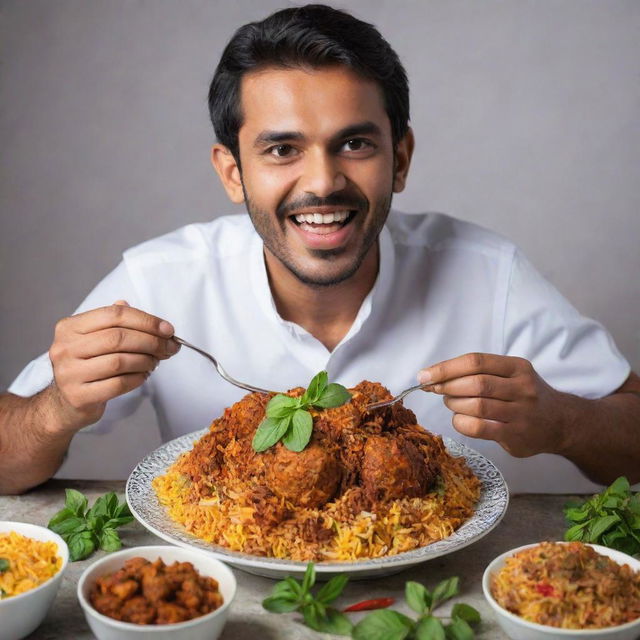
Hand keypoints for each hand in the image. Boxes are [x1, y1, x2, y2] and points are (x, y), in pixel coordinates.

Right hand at [48, 300, 179, 430]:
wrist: (65, 403)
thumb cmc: (88, 365)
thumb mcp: (97, 339)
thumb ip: (121, 325)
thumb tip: (160, 325)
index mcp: (70, 327)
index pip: (114, 315)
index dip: (146, 320)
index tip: (168, 329)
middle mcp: (65, 348)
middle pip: (119, 338)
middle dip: (151, 341)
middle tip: (169, 347)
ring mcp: (69, 373)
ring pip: (120, 361)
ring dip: (146, 361)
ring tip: (154, 362)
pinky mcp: (79, 396)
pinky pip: (119, 384)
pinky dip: (138, 378)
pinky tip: (143, 376)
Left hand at [417, 353, 567, 456]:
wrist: (561, 423)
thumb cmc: (524, 395)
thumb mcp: (510, 374)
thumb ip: (478, 372)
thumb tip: (434, 376)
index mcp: (517, 367)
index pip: (476, 361)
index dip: (445, 368)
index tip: (424, 375)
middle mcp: (522, 387)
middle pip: (475, 383)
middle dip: (447, 386)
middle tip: (436, 390)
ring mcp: (521, 412)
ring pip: (476, 406)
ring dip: (454, 405)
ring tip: (451, 404)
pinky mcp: (516, 435)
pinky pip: (479, 428)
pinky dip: (461, 423)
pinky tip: (460, 420)